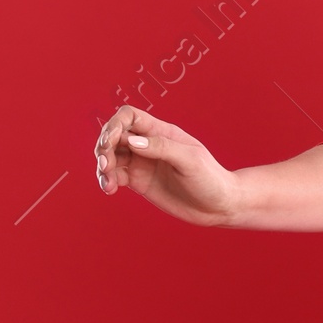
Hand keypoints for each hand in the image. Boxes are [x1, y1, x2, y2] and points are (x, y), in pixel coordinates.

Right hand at [93, 106, 241, 225]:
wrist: (220, 206)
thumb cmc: (211, 179)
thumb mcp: (190, 160)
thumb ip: (161, 147)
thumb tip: (131, 140)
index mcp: (161, 132)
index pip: (128, 116)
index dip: (115, 124)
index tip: (112, 141)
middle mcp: (148, 144)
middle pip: (114, 135)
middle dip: (104, 147)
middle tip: (105, 164)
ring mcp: (142, 162)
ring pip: (111, 156)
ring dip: (102, 166)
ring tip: (108, 182)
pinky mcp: (139, 181)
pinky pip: (115, 175)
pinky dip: (107, 180)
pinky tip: (109, 189)